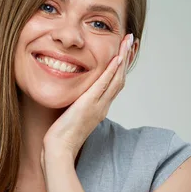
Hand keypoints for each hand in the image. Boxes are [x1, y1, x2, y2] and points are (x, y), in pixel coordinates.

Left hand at [41, 33, 134, 166]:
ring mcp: (98, 106)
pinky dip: (111, 71)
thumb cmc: (61, 139)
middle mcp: (103, 106)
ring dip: (123, 58)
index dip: (120, 67)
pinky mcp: (89, 105)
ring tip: (128, 42)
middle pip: (120, 78)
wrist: (59, 151)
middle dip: (126, 58)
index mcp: (100, 108)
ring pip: (116, 78)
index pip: (114, 84)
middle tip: (131, 40)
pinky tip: (117, 58)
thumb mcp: (71, 118)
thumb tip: (73, 98)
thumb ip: (76, 106)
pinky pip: (103, 85)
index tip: (124, 52)